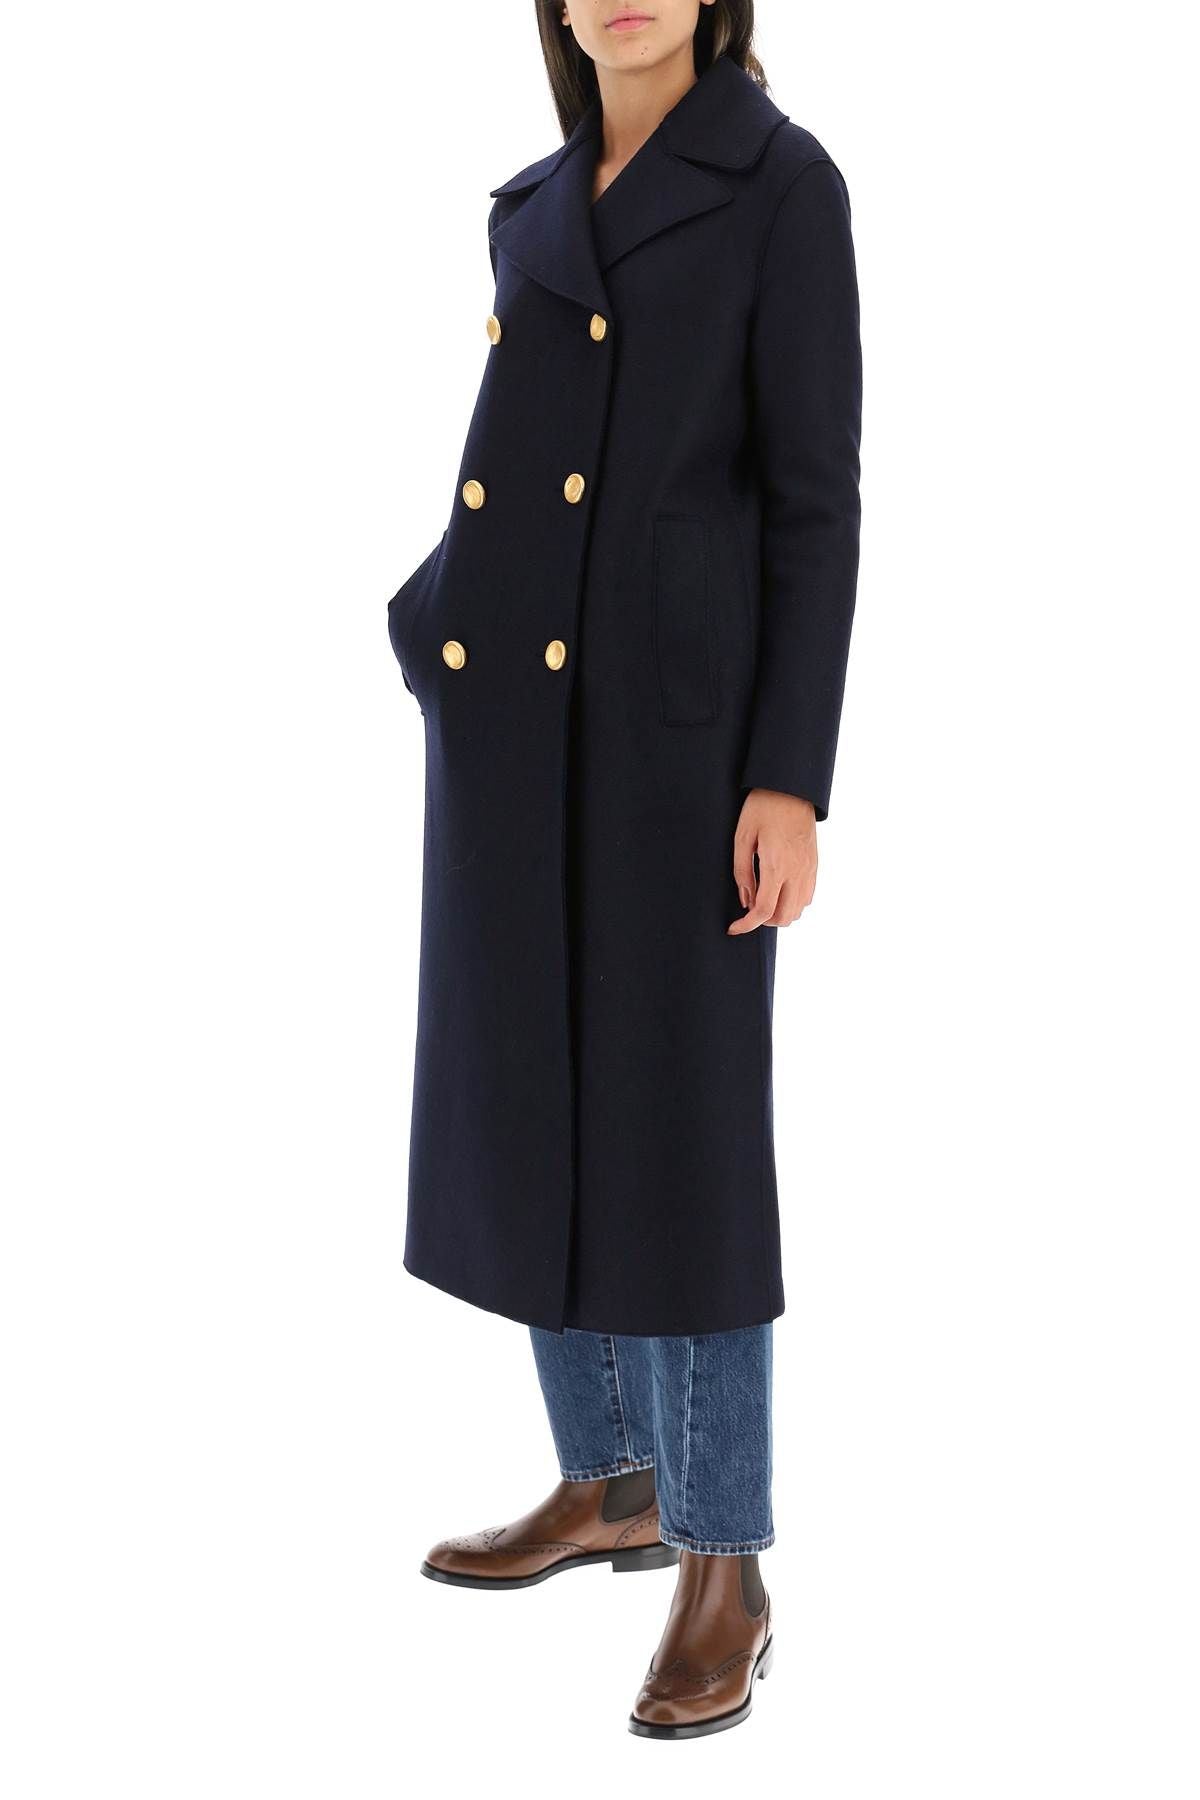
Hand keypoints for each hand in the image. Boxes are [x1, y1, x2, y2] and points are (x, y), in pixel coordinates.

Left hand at [727, 789, 817, 934]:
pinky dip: (792, 903)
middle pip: (784, 917)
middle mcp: (797, 871)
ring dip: (779, 913)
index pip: (764, 910)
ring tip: (762, 899)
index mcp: (776, 865)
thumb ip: (742, 872)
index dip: (747, 925)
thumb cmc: (763, 808)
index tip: (733, 928)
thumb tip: (746, 901)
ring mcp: (809, 869)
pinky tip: (779, 890)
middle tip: (748, 909)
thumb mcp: (742, 838)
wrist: (791, 788)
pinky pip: (807, 897)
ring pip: (798, 911)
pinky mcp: (814, 865)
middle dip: (763, 921)